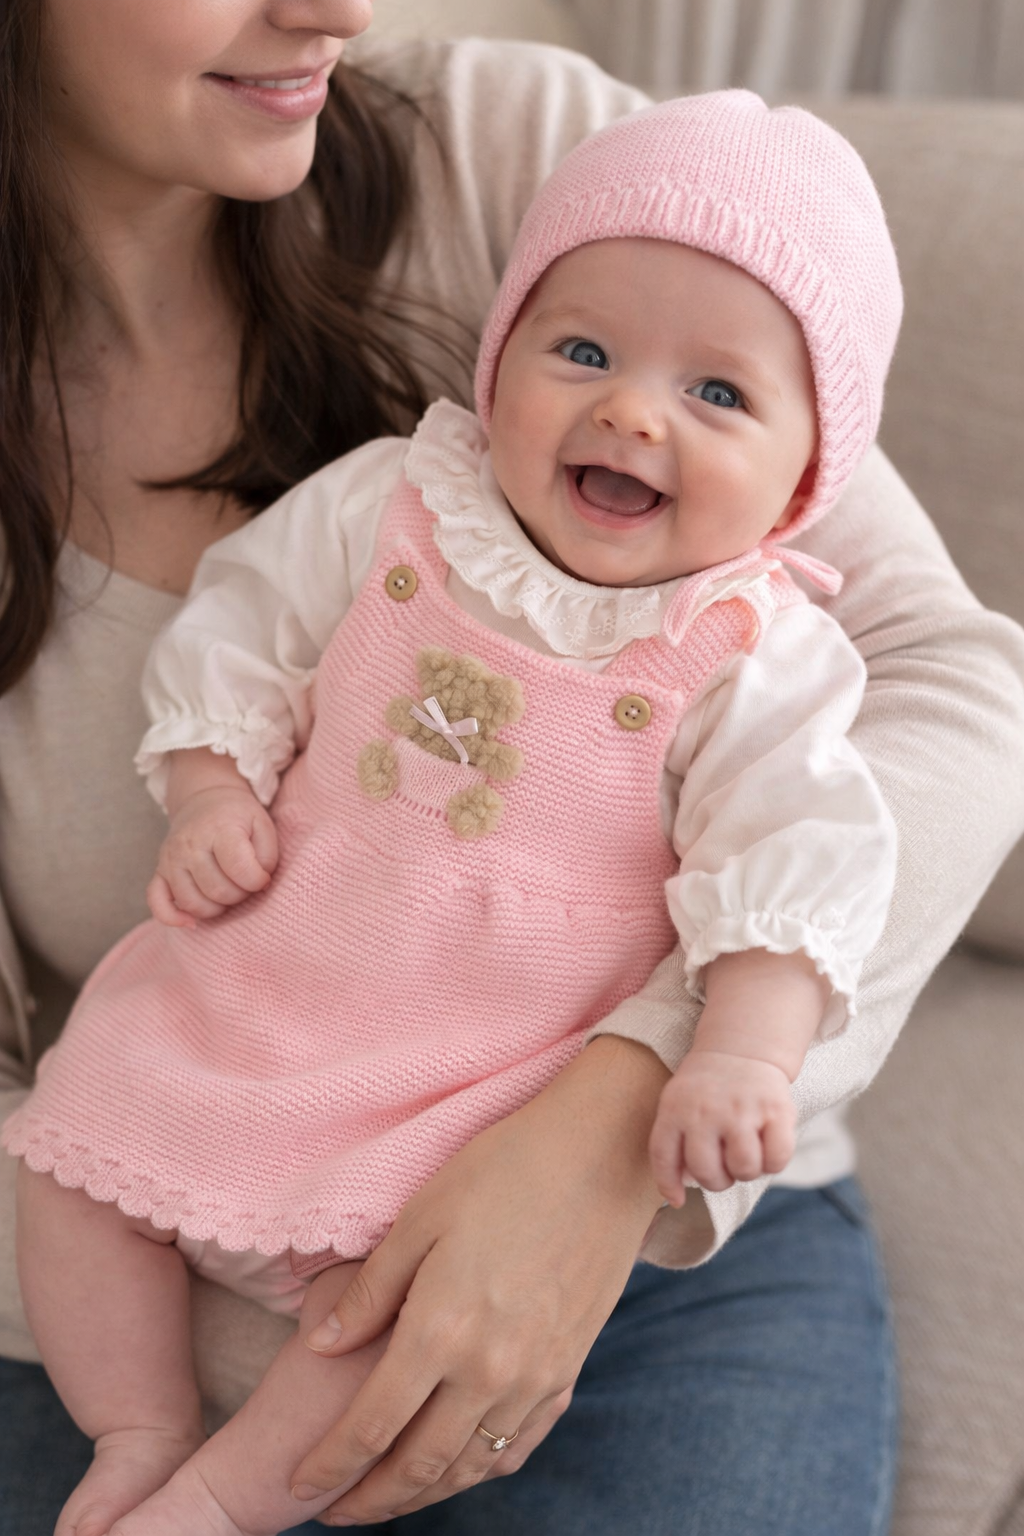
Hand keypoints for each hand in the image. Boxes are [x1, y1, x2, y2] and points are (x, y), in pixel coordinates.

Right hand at [147, 785, 278, 925]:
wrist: (204, 800)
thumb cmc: (238, 817)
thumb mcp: (262, 826)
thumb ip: (266, 857)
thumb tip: (258, 885)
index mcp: (219, 829)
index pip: (240, 869)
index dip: (258, 881)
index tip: (262, 877)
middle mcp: (189, 844)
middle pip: (218, 891)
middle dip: (239, 895)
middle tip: (244, 883)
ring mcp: (170, 859)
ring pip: (192, 903)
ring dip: (216, 908)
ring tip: (226, 892)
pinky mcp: (159, 872)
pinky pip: (157, 902)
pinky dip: (172, 918)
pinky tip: (191, 922)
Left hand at [289, 1036, 669, 1524]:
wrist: (604, 1154)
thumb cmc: (503, 1169)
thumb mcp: (421, 1216)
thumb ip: (370, 1292)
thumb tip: (320, 1348)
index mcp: (441, 1329)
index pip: (370, 1427)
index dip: (328, 1465)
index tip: (297, 1482)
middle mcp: (489, 1370)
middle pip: (418, 1465)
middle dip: (369, 1499)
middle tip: (334, 1512)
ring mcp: (536, 1377)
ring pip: (469, 1467)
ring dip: (422, 1494)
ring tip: (386, 1498)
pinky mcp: (569, 1369)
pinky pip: (517, 1447)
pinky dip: (480, 1471)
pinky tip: (458, 1469)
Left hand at [648, 1050, 794, 1205]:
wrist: (742, 1048)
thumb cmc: (706, 1089)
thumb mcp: (676, 1104)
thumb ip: (671, 1144)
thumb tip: (675, 1197)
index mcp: (675, 1109)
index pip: (664, 1157)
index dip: (669, 1185)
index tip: (678, 1199)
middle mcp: (706, 1110)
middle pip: (708, 1173)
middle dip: (718, 1180)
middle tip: (725, 1164)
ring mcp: (742, 1109)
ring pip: (744, 1170)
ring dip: (747, 1171)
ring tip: (746, 1151)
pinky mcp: (775, 1110)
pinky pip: (776, 1160)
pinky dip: (774, 1163)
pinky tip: (768, 1146)